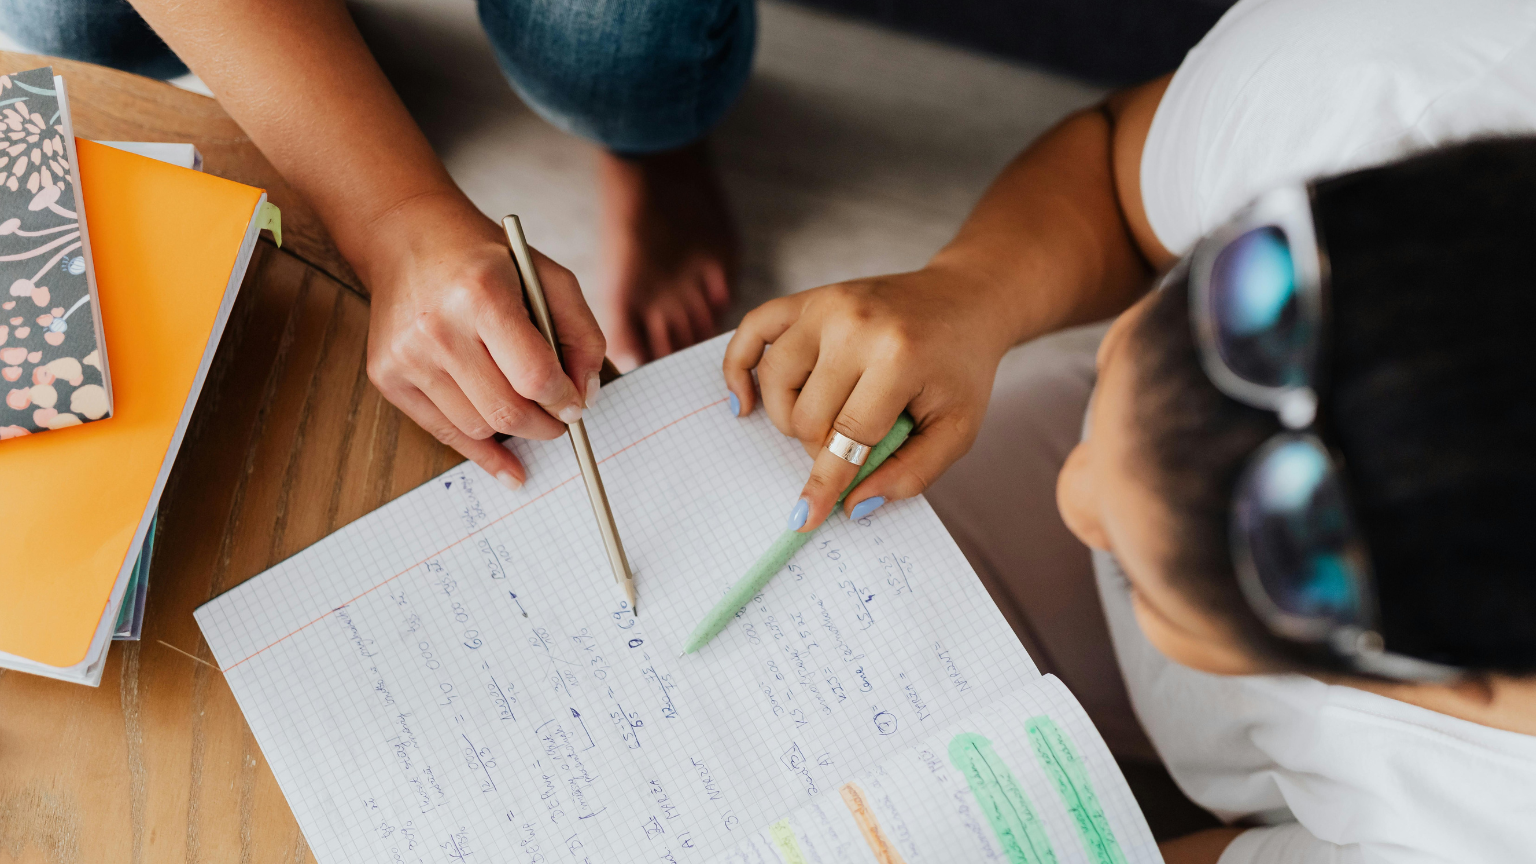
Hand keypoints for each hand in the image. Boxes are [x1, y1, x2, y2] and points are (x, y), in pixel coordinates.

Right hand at [362, 195, 606, 486]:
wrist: (408, 238)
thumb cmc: (486, 260)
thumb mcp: (548, 278)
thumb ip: (581, 334)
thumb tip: (585, 395)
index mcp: (482, 295)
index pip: (535, 376)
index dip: (564, 401)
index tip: (575, 406)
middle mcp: (438, 328)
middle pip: (506, 411)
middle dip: (545, 426)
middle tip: (559, 421)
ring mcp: (407, 355)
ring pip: (477, 427)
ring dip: (513, 431)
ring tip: (529, 414)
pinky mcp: (387, 375)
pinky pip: (443, 432)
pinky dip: (481, 451)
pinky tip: (508, 464)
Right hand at [722, 264, 1014, 531]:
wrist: (965, 300)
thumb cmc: (959, 369)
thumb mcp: (957, 429)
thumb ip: (912, 473)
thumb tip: (854, 505)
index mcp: (897, 357)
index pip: (848, 436)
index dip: (826, 483)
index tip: (804, 519)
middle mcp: (854, 325)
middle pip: (805, 415)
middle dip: (823, 445)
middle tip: (855, 439)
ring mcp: (826, 305)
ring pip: (774, 381)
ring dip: (789, 416)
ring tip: (824, 418)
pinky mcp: (809, 297)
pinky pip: (752, 330)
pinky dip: (738, 367)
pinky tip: (745, 400)